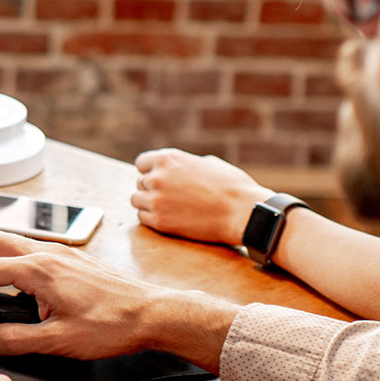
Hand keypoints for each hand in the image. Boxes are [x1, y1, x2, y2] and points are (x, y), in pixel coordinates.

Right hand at [0, 232, 184, 359]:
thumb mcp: (59, 341)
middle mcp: (47, 254)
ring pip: (11, 242)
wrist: (153, 313)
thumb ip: (16, 339)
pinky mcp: (72, 259)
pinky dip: (9, 260)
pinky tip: (13, 284)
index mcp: (38, 270)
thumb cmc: (112, 326)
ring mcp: (61, 253)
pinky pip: (30, 249)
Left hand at [131, 148, 273, 245]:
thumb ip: (186, 164)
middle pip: (140, 182)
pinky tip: (170, 218)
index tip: (161, 179)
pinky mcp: (160, 222)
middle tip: (171, 197)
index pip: (142, 163)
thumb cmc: (232, 186)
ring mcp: (157, 200)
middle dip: (152, 188)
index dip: (151, 171)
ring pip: (137, 200)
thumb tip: (178, 169)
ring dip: (149, 203)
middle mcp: (157, 177)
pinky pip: (143, 218)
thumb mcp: (208, 163)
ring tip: (168, 208)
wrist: (242, 213)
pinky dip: (153, 218)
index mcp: (168, 159)